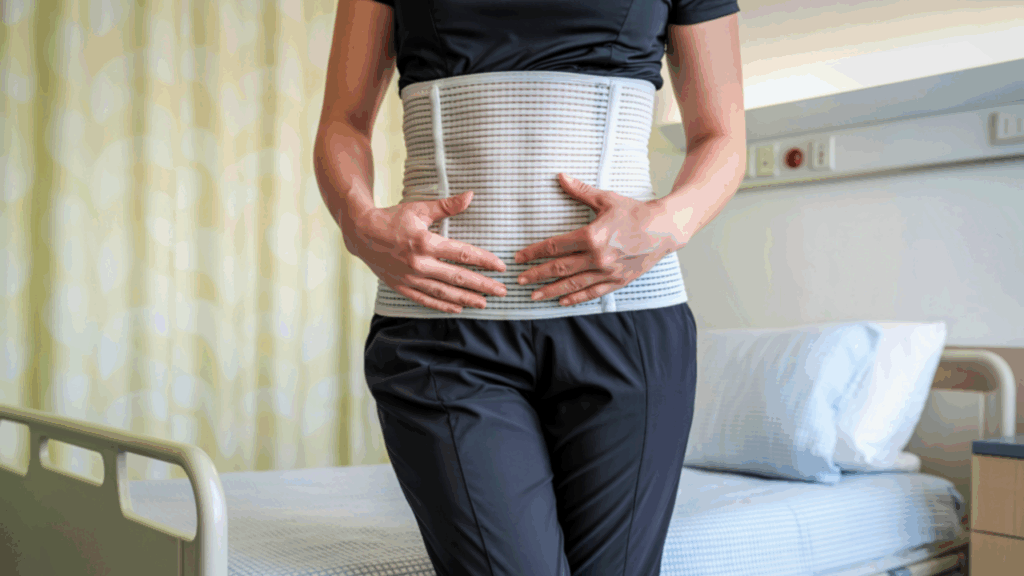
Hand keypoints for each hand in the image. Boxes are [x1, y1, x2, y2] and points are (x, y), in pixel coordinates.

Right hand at [344, 191, 507, 313]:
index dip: (484, 261)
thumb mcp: (419, 209)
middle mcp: (419, 263)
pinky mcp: (401, 287)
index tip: (501, 267)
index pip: (462, 254)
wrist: (361, 233)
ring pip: (444, 292)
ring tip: (485, 303)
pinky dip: (443, 305)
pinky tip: (458, 308)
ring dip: (466, 299)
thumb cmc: (392, 218)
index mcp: (425, 242)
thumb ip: (447, 206)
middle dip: (482, 285)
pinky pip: (425, 300)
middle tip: (502, 291)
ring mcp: (410, 278)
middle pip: (458, 277)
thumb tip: (471, 196)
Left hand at [514, 173, 681, 305]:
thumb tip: (560, 176)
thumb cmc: (634, 212)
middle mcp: (597, 257)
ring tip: (533, 296)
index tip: (519, 258)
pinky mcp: (617, 281)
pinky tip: (561, 301)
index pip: (555, 246)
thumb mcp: (606, 199)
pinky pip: (592, 293)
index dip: (534, 252)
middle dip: (536, 275)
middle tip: (519, 280)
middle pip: (559, 268)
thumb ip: (580, 191)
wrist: (664, 229)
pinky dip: (575, 298)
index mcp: (592, 236)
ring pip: (572, 284)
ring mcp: (607, 272)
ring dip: (550, 290)